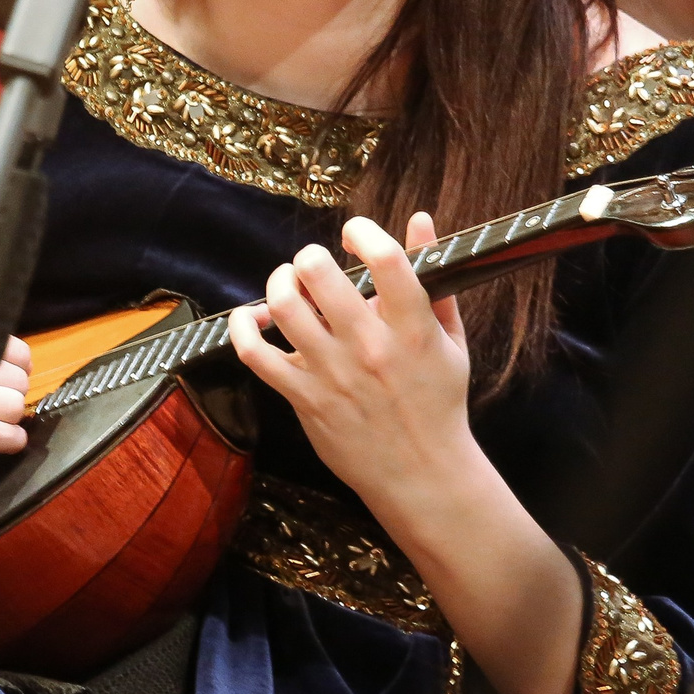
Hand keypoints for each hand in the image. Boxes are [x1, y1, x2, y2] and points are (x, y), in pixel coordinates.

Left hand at [228, 212, 473, 538]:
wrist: (423, 474)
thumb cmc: (438, 402)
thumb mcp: (450, 338)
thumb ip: (432, 277)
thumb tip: (421, 220)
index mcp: (413, 329)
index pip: (386, 260)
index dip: (363, 232)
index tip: (354, 233)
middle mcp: (370, 348)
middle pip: (319, 274)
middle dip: (309, 257)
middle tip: (313, 265)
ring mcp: (333, 374)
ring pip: (284, 308)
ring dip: (278, 283)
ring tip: (287, 284)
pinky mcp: (305, 398)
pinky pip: (256, 355)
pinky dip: (243, 327)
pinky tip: (251, 318)